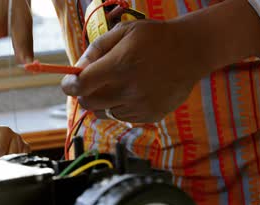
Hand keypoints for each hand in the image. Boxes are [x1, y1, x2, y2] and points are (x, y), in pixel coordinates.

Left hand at [61, 0, 259, 123]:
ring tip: (118, 84)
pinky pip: (122, 117)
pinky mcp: (150, 115)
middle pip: (89, 103)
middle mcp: (130, 89)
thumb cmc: (154, 38)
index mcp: (120, 65)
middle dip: (84, 94)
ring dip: (103, 101)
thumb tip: (76, 69)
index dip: (69, 86)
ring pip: (104, 112)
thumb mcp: (123, 33)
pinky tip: (134, 91)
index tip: (67, 84)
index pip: (82, 86)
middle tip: (90, 83)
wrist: (191, 51)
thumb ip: (96, 50)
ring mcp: (141, 105)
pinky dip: (121, 107)